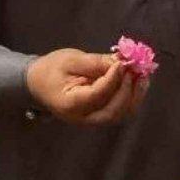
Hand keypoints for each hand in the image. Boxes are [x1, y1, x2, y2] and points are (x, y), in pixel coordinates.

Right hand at [25, 48, 149, 123]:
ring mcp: (91, 119)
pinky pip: (119, 111)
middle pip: (112, 112)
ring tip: (142, 75)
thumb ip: (95, 62)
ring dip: (135, 96)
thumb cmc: (51, 69)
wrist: (37, 83)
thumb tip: (121, 61)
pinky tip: (138, 81)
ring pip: (119, 115)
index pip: (97, 95)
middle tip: (137, 70)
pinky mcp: (98, 114)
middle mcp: (82, 117)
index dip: (113, 79)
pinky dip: (132, 98)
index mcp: (70, 104)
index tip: (123, 62)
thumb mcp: (70, 60)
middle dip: (128, 91)